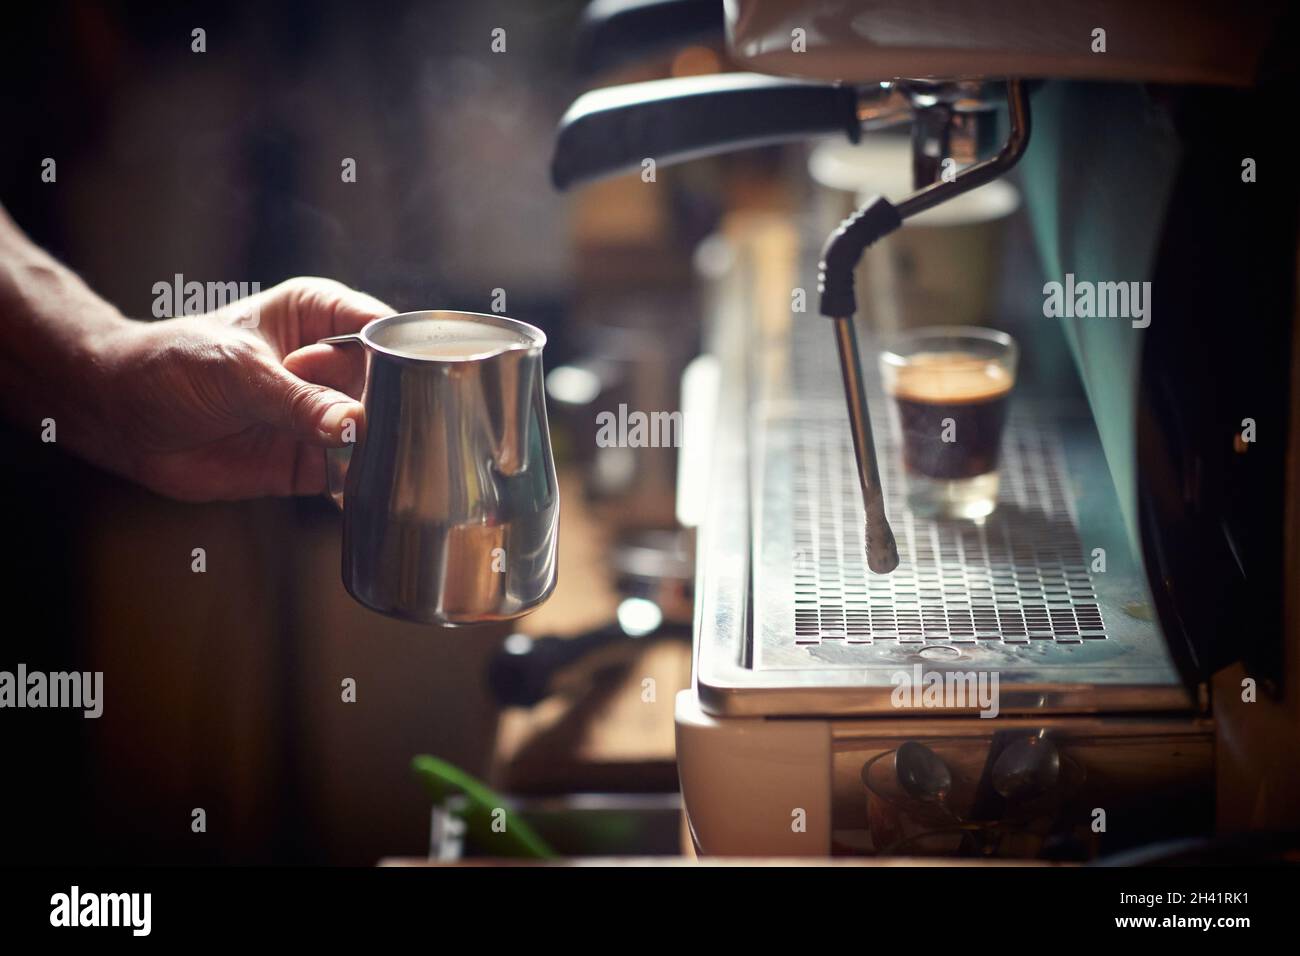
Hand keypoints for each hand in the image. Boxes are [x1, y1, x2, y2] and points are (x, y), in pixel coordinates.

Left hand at [101, 277, 391, 500]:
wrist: (123, 416)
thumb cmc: (173, 366)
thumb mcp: (238, 373)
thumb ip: (298, 402)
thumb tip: (353, 426)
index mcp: (321, 315)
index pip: (379, 328)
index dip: (400, 354)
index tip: (412, 382)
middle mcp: (331, 363)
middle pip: (388, 386)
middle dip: (393, 411)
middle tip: (385, 433)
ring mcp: (324, 413)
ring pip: (375, 433)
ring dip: (381, 452)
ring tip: (383, 466)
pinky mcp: (312, 459)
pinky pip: (350, 475)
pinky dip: (361, 486)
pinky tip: (370, 494)